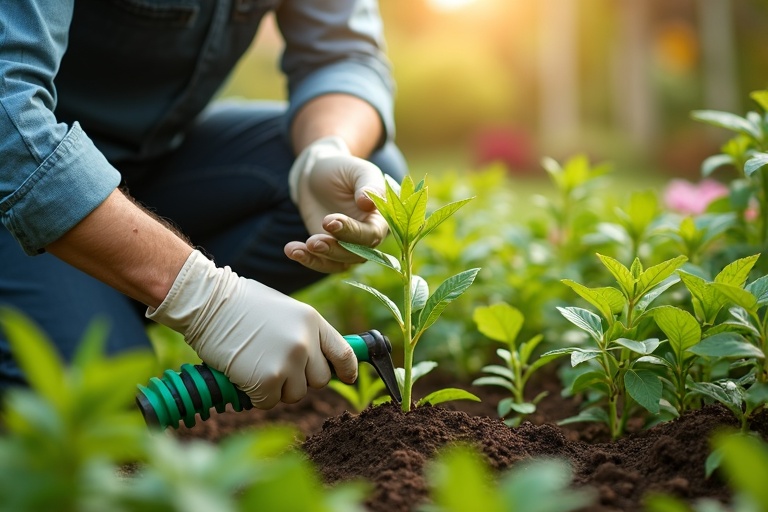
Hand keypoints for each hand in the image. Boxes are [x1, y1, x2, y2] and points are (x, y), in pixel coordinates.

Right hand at [146, 250, 357, 408]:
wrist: (209, 302)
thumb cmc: (242, 304)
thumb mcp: (285, 311)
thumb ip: (305, 333)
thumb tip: (318, 360)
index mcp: (312, 321)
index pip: (343, 353)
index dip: (347, 369)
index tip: (346, 377)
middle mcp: (306, 342)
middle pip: (320, 380)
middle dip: (300, 378)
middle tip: (275, 365)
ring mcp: (288, 361)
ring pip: (295, 394)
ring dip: (277, 388)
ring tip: (256, 364)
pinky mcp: (267, 380)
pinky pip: (270, 402)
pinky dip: (256, 395)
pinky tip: (243, 374)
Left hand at [285, 136, 388, 273]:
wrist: (317, 173)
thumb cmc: (341, 169)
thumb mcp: (358, 170)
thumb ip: (368, 184)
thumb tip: (368, 202)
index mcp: (379, 219)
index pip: (370, 234)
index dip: (352, 232)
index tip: (329, 221)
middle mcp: (366, 237)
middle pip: (355, 254)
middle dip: (333, 250)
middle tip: (313, 241)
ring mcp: (347, 246)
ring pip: (338, 262)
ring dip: (318, 259)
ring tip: (295, 249)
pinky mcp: (328, 249)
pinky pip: (321, 262)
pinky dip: (307, 259)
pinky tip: (291, 250)